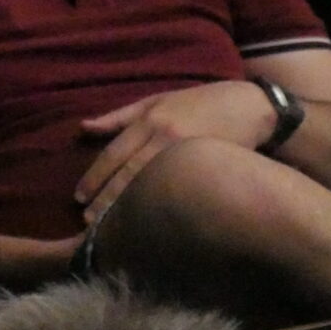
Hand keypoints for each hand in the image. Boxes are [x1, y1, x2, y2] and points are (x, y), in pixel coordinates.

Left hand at [74, 82, 274, 222]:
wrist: (251, 107)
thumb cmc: (199, 102)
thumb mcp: (156, 100)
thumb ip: (119, 116)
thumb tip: (84, 128)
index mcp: (149, 119)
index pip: (114, 154)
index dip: (94, 177)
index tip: (79, 197)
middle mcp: (164, 136)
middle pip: (128, 173)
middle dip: (107, 199)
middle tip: (88, 223)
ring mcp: (187, 153)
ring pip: (150, 185)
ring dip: (129, 208)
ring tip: (111, 229)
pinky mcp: (208, 168)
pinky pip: (177, 191)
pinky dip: (160, 207)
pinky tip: (149, 224)